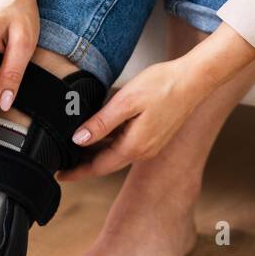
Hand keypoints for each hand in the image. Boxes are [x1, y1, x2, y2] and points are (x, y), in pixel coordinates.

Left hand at [58, 58, 208, 180]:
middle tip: (61, 164)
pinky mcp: (155, 136)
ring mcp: (151, 145)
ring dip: (96, 154)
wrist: (195, 79)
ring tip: (74, 150)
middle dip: (84, 165)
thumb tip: (78, 140)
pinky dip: (110, 144)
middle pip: (106, 164)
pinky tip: (100, 135)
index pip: (98, 167)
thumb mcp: (126, 101)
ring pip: (116, 154)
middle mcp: (143, 151)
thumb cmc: (163, 85)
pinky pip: (127, 145)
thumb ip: (101, 123)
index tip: (59, 175)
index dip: (77, 172)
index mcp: (134, 146)